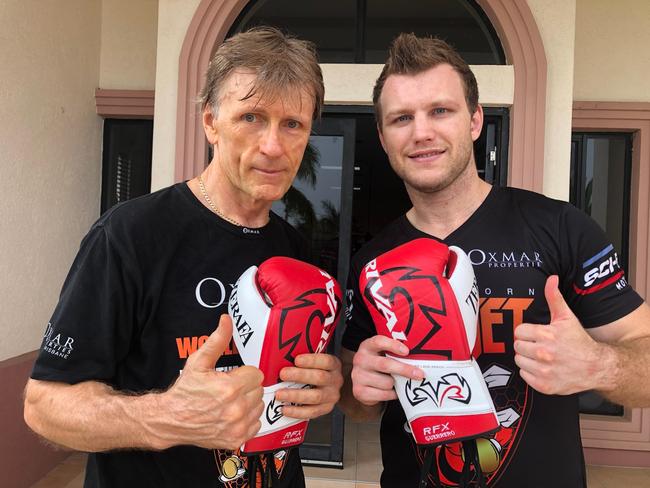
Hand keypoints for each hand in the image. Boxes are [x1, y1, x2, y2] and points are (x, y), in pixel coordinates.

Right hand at [162, 315, 263, 449]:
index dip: (244, 373)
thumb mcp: (199, 361)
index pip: (257, 374)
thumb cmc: (185, 390)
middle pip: (259, 390)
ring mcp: (237, 426)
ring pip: (259, 406)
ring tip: (230, 402)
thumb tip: (226, 320)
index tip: (232, 377)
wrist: (171, 419)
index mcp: (230, 388)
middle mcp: (236, 409)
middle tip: (229, 389)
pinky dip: (248, 419)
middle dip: (246, 387)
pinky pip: (256, 424)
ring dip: (249, 403)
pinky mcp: (236, 439)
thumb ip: (217, 340)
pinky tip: (232, 415)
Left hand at [276, 353, 342, 418]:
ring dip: (295, 395)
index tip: (296, 360)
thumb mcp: (315, 362)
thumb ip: (302, 359)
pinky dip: (297, 412)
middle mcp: (335, 380)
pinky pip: (312, 412)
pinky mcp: (326, 409)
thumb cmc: (316, 371)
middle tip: (283, 374)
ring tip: (279, 394)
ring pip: (316, 397)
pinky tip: (285, 409)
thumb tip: (280, 357)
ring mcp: (332, 396)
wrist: (330, 388)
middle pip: (320, 378)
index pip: (326, 361)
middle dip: (300, 376)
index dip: (312, 360)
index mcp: (334, 365)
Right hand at [349, 335, 423, 405]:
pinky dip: (392, 394)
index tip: (407, 351)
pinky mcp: (359, 391)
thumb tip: (419, 356)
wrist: (363, 383)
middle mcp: (360, 359)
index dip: (393, 345)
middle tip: (420, 374)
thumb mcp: (383, 354)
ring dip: (396, 384)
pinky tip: (391, 390)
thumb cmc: (379, 364)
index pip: (379, 341)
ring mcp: (358, 376)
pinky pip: (384, 394)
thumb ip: (395, 352)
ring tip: (395, 381)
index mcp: (367, 346)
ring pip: (387, 382)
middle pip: (385, 364)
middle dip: (405, 369)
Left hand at [514, 275, 603, 394]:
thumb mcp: (567, 317)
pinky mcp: (544, 385)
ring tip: (542, 357)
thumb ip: (555, 298)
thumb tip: (551, 279)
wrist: (596, 367)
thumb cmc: (579, 342)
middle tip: (539, 346)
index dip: (528, 332)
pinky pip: (524, 375)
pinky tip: (543, 368)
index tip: (537, 335)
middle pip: (517, 346)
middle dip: (526, 345)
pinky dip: (531, 372)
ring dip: (527, 358)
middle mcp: (544, 353)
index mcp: (546, 335)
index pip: (519, 331)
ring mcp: (544, 371)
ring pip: (519, 360)